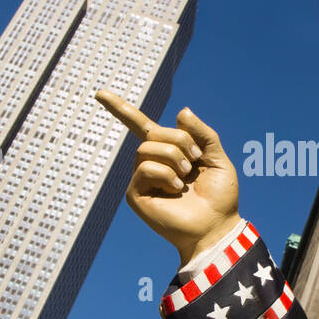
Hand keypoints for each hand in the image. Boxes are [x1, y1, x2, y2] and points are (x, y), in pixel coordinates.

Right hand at [95, 90, 240, 264]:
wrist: (215, 226)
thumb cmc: (219, 197)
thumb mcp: (217, 157)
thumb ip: (203, 133)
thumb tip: (181, 111)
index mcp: (169, 152)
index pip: (140, 125)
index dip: (120, 109)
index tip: (99, 93)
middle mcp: (151, 162)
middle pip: (154, 132)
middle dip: (181, 141)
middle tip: (195, 161)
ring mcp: (142, 178)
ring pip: (148, 148)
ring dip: (174, 157)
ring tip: (185, 178)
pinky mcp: (136, 194)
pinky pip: (145, 168)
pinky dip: (165, 175)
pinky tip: (176, 190)